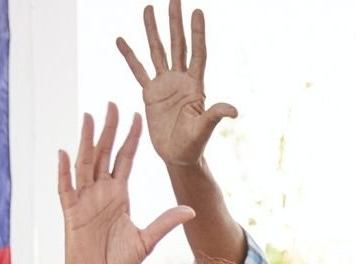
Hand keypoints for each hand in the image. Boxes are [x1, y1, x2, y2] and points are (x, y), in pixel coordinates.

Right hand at [58, 104, 195, 263]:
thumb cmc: (117, 262)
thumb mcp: (146, 241)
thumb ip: (165, 223)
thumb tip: (190, 210)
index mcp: (119, 195)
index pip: (125, 159)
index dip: (130, 138)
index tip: (136, 116)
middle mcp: (101, 192)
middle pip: (104, 153)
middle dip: (109, 129)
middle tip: (112, 104)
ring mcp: (85, 199)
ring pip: (85, 163)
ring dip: (86, 141)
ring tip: (89, 117)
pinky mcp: (71, 212)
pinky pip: (66, 188)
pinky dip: (64, 171)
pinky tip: (64, 152)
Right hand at [116, 1, 236, 168]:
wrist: (178, 156)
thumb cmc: (194, 145)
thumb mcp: (205, 129)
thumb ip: (216, 116)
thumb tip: (234, 111)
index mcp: (195, 85)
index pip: (197, 53)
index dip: (197, 33)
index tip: (197, 11)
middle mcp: (180, 80)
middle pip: (177, 44)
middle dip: (175, 22)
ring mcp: (164, 84)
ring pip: (157, 51)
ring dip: (153, 30)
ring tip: (148, 8)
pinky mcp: (150, 94)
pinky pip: (138, 70)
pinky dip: (129, 56)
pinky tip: (121, 40)